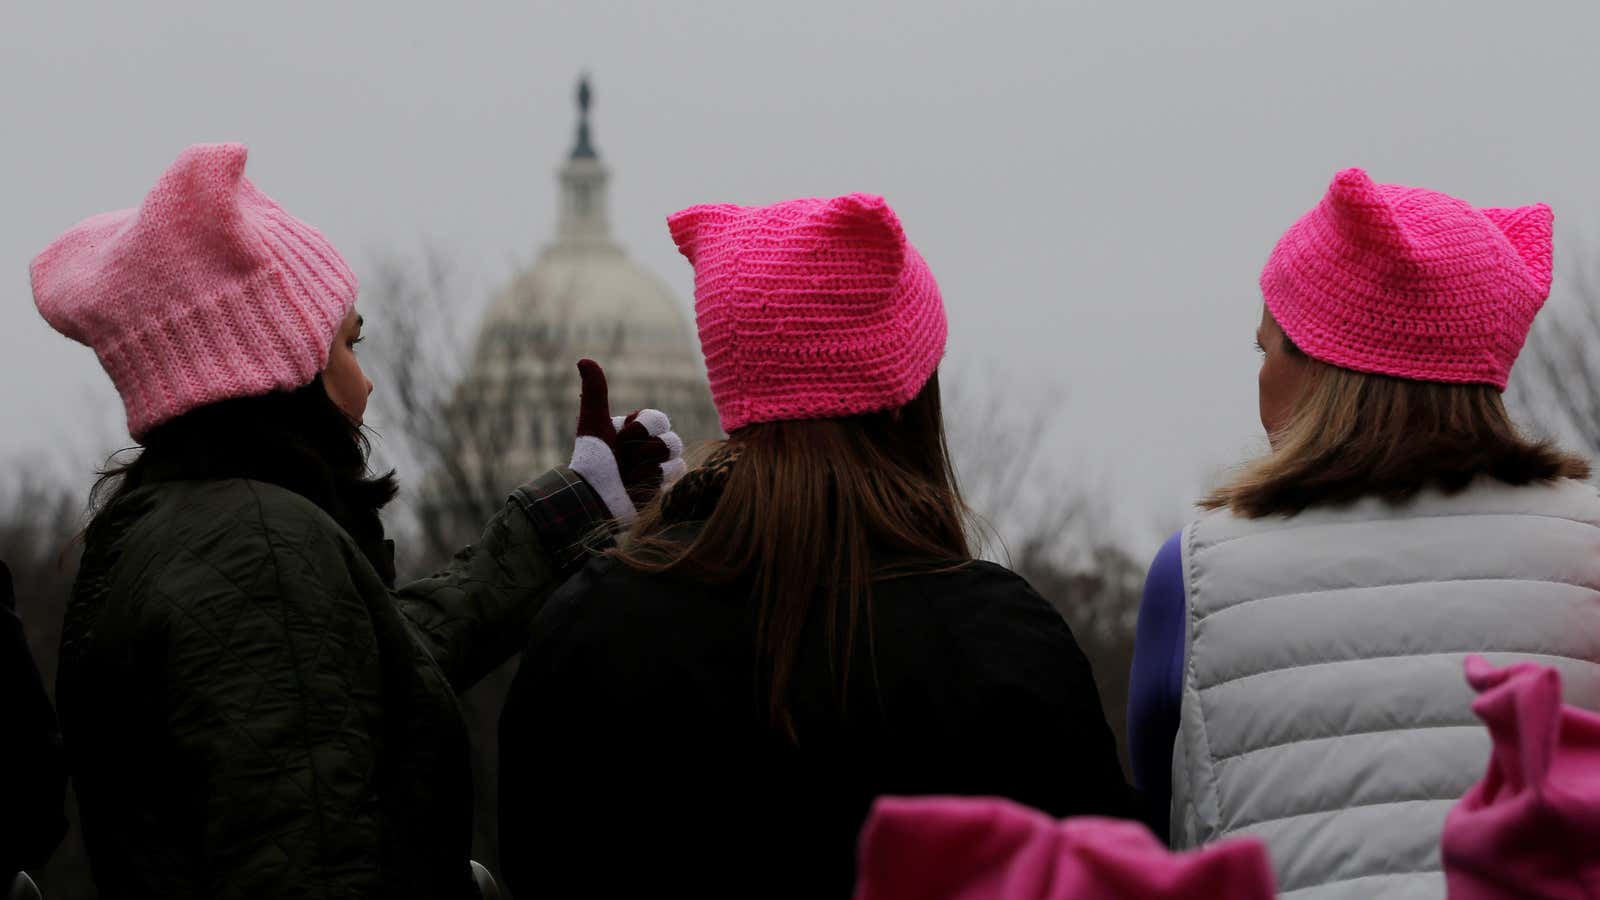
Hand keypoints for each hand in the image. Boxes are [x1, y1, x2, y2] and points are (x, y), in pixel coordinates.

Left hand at [568, 359, 685, 523]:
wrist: (593, 497)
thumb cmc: (591, 460)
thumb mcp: (594, 423)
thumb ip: (596, 392)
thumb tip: (584, 359)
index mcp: (634, 431)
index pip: (657, 418)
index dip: (638, 429)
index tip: (618, 439)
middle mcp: (647, 448)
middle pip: (669, 437)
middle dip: (643, 448)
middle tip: (622, 459)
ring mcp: (657, 468)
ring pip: (674, 455)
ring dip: (647, 464)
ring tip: (627, 475)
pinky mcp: (663, 488)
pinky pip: (675, 473)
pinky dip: (653, 479)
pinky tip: (634, 486)